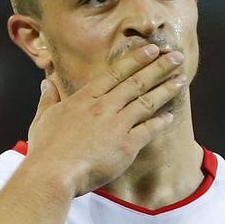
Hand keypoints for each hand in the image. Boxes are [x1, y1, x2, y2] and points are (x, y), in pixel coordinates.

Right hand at [25, 44, 185, 196]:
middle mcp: (103, 107)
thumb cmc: (45, 150)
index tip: (151, 49)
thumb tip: (46, 83)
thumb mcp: (43, 119)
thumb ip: (48, 99)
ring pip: (146, 102)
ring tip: (181, 78)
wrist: (52, 174)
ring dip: (165, 89)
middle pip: (136, 82)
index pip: (115, 73)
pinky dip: (160, 122)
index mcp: (84, 99)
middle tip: (175, 55)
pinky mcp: (126, 146)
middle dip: (158, 67)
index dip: (135, 60)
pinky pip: (148, 130)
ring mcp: (116, 125)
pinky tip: (171, 116)